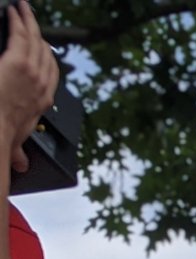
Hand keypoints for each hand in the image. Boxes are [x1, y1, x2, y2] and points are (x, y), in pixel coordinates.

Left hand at [0, 1, 57, 171]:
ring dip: (29, 21)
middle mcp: (42, 85)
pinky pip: (20, 34)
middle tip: (32, 23)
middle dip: (39, 36)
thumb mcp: (14, 146)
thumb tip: (21, 166)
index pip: (51, 75)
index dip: (47, 58)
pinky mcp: (17, 61)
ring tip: (23, 9)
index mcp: (43, 102)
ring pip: (34, 40)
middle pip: (46, 54)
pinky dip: (18, 20)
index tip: (42, 48)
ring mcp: (31, 72)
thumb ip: (17, 152)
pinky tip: (14, 11)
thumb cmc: (3, 137)